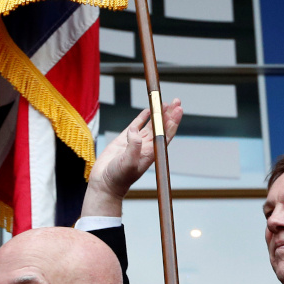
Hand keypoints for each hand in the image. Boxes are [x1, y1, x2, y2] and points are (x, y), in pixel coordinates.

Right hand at [82, 98, 182, 215]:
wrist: (105, 183)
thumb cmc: (119, 178)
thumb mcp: (128, 163)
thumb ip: (133, 146)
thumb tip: (135, 131)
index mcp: (151, 152)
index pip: (165, 134)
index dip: (173, 122)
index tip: (178, 110)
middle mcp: (146, 146)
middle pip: (161, 126)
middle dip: (169, 114)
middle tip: (177, 101)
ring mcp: (136, 142)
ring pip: (151, 124)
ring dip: (158, 113)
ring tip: (164, 102)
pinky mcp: (124, 139)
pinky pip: (136, 125)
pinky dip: (142, 117)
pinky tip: (148, 110)